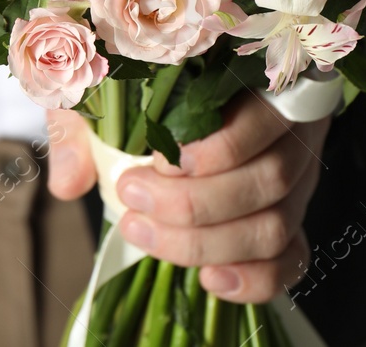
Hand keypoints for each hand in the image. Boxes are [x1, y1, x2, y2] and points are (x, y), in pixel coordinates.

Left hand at [47, 93, 328, 303]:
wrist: (159, 108)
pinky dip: (253, 279)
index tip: (154, 161)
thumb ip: (85, 126)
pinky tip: (208, 279)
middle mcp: (291, 135)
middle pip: (269, 179)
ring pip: (274, 225)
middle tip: (132, 197)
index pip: (263, 118)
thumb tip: (68, 183)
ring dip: (207, 242)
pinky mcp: (290, 223)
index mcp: (261, 85)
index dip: (215, 149)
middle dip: (194, 202)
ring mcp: (297, 183)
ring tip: (143, 232)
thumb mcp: (106, 91)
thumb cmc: (140, 88)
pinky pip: (290, 261)